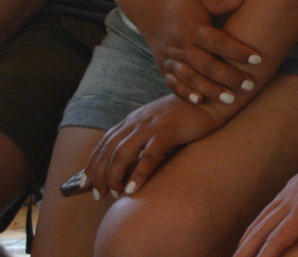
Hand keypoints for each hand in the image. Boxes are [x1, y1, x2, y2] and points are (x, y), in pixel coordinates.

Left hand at [80, 93, 229, 197]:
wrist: (210, 102)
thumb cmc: (185, 117)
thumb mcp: (157, 124)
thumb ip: (142, 136)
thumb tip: (130, 162)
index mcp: (133, 120)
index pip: (104, 143)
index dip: (93, 163)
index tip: (87, 182)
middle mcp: (137, 122)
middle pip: (108, 151)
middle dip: (99, 175)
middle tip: (100, 194)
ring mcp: (152, 126)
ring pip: (122, 154)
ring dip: (114, 176)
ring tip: (114, 193)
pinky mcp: (167, 132)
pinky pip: (148, 156)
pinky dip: (138, 174)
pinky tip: (133, 188)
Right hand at [134, 0, 261, 107]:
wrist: (151, 10)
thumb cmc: (184, 5)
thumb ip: (224, 1)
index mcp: (193, 28)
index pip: (217, 42)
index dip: (237, 51)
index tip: (258, 59)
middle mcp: (181, 45)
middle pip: (205, 64)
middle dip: (228, 76)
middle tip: (250, 86)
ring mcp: (171, 59)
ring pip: (190, 78)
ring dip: (210, 89)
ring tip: (231, 100)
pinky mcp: (164, 68)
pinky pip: (174, 84)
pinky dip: (185, 93)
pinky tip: (200, 102)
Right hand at [235, 133, 297, 256]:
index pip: (278, 239)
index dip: (264, 256)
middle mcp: (292, 199)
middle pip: (261, 230)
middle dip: (246, 250)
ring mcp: (290, 190)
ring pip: (262, 217)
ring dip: (247, 237)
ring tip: (238, 253)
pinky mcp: (293, 184)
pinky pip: (268, 207)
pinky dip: (257, 222)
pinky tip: (255, 229)